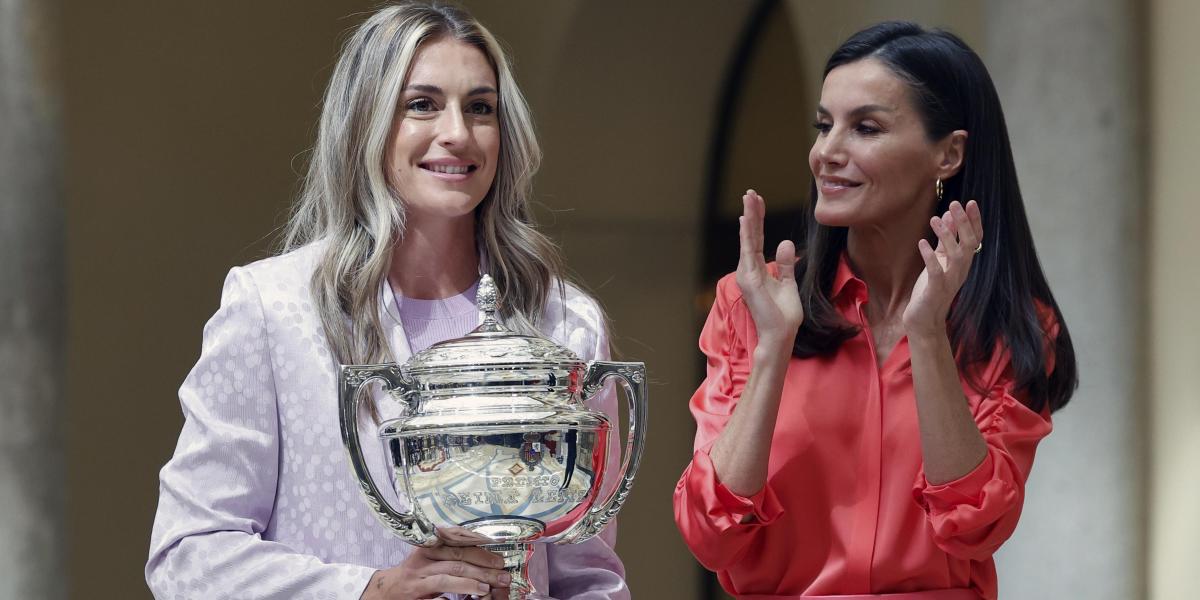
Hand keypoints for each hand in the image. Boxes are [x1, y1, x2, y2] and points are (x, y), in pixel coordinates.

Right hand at [360, 528, 510, 599]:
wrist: (385, 591)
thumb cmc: (414, 574)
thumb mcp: (430, 559)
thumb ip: (451, 554)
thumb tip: (485, 556)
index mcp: (429, 547)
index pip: (458, 544)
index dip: (480, 549)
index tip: (499, 555)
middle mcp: (422, 560)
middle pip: (457, 560)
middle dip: (483, 568)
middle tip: (502, 574)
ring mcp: (416, 579)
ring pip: (447, 577)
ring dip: (470, 583)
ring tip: (487, 588)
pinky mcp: (413, 595)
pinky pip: (433, 597)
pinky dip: (446, 599)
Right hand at [735, 190, 803, 347]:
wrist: (781, 334)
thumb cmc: (784, 314)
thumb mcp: (788, 283)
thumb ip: (786, 264)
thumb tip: (786, 242)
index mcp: (758, 270)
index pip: (757, 239)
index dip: (758, 220)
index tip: (758, 201)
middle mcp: (749, 269)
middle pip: (751, 235)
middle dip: (751, 212)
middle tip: (751, 192)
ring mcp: (747, 273)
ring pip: (748, 239)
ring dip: (749, 218)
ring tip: (749, 198)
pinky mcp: (750, 279)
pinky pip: (748, 252)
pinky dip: (747, 235)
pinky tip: (747, 219)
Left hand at [903, 200, 982, 336]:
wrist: (924, 320)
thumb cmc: (931, 289)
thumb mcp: (940, 260)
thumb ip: (945, 241)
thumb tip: (949, 216)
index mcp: (962, 263)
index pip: (974, 239)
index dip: (974, 221)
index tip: (971, 202)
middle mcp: (960, 270)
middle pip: (968, 243)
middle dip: (963, 223)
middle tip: (955, 204)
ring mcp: (949, 280)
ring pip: (955, 255)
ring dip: (946, 235)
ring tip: (935, 219)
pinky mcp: (935, 290)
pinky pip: (935, 271)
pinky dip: (929, 257)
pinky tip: (922, 243)